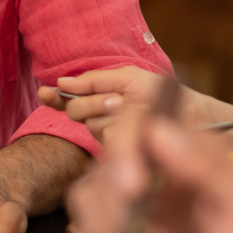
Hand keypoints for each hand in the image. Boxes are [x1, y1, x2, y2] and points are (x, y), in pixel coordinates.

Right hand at [38, 67, 200, 140]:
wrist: (187, 113)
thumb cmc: (159, 93)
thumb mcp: (127, 78)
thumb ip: (94, 79)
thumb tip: (61, 81)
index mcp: (98, 98)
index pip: (68, 99)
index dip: (54, 97)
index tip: (45, 92)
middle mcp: (99, 118)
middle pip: (76, 110)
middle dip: (93, 102)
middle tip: (116, 100)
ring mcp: (107, 136)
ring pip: (92, 124)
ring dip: (111, 113)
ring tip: (133, 109)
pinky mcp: (118, 154)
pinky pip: (108, 138)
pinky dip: (122, 128)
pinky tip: (135, 124)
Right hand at [66, 104, 232, 232]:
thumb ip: (206, 165)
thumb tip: (160, 131)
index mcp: (186, 145)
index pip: (142, 118)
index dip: (128, 142)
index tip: (136, 181)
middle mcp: (153, 166)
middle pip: (108, 152)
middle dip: (115, 189)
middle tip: (139, 220)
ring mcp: (133, 200)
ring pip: (89, 190)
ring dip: (113, 224)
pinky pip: (87, 226)